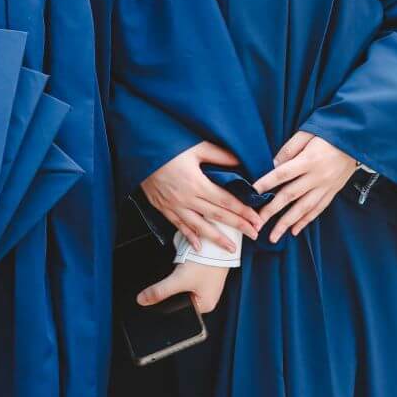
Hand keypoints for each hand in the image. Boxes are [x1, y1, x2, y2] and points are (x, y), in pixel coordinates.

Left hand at [139, 260, 228, 313]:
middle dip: (173, 291)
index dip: (167, 305)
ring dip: (177, 281)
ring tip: (182, 272)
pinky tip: (183, 269)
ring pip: (182, 289)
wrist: (215, 242)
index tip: (160, 295)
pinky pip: (187, 280)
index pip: (180, 311)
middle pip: (180, 300)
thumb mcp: (179, 279)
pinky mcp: (203, 276)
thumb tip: (143, 300)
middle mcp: (207, 299)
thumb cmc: (206, 262)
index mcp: (205, 306)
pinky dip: (182, 275)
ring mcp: (206, 287)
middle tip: (174, 279)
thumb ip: (160, 291)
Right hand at [141, 141, 262, 253]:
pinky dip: (189, 237)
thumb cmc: (169, 147)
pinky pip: (179, 226)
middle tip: (254, 235)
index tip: (256, 219)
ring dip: (217, 239)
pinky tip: (199, 248)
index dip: (243, 211)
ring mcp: (174, 206)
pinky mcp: (163, 209)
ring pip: (199, 227)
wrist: (140, 153)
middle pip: (217, 216)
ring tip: (231, 249)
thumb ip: (219, 155)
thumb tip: (240, 161)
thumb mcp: (196, 147)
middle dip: (238, 226)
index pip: (226, 201)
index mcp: (197, 183)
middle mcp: (187, 198)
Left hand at [252, 131, 357, 243]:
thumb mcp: (308, 132)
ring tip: (273, 236)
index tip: (252, 192)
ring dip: (287, 223)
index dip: (266, 183)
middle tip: (258, 223)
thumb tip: (273, 164)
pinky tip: (294, 230)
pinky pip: (318, 209)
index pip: (283, 174)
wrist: (357, 140)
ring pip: (304, 208)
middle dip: (272, 211)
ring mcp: (326, 186)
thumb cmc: (329, 133)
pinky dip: (306, 221)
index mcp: (309, 160)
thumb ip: (290, 148)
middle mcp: (317, 176)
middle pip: (290, 195)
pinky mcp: (333, 192)